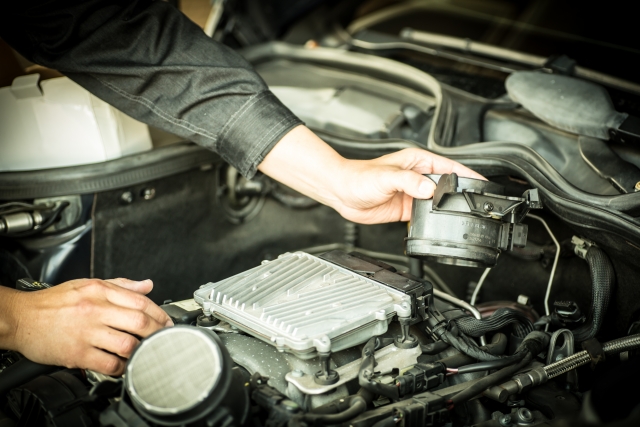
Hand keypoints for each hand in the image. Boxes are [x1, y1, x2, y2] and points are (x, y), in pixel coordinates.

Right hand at [0, 278, 171, 375]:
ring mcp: (87, 332)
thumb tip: (147, 285)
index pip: (141, 302)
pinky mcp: (77, 353)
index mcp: (100, 291)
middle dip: (157, 332)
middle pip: (140, 322)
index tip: (167, 323)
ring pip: (127, 344)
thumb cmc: (53, 303)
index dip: (160, 314)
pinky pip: (108, 363)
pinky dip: (121, 366)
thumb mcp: (88, 284)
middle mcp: (95, 310)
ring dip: (141, 351)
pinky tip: (123, 364)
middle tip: (162, 338)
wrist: (21, 318)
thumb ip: (121, 285)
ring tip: (144, 352)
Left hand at [329, 148, 484, 223]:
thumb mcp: (386, 177)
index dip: (467, 175)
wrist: (342, 192)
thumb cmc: (359, 177)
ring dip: (447, 209)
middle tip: (476, 204)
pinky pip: (426, 215)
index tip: (482, 183)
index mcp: (417, 162)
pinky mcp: (406, 209)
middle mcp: (418, 176)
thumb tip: (428, 189)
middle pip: (447, 186)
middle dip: (460, 194)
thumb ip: (409, 182)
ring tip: (461, 216)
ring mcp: (413, 193)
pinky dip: (433, 220)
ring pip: (438, 202)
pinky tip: (438, 226)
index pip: (450, 167)